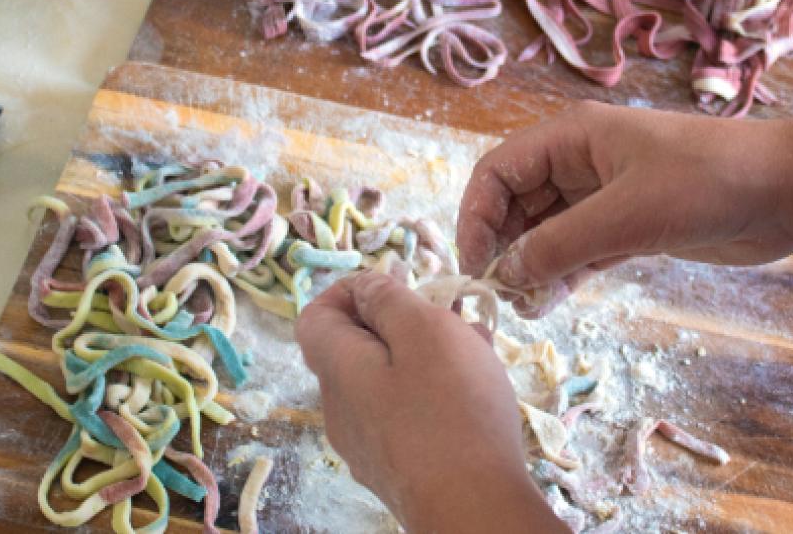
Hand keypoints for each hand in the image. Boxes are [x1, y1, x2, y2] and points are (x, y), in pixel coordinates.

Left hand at [296, 272, 565, 531]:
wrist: (473, 509)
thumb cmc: (450, 410)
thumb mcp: (423, 330)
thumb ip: (389, 299)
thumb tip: (366, 286)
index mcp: (337, 370)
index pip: (316, 315)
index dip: (350, 289)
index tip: (398, 282)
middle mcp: (341, 409)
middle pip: (355, 348)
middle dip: (400, 320)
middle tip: (448, 311)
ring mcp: (368, 445)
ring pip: (386, 380)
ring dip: (424, 354)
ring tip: (475, 345)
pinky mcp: (398, 468)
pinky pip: (405, 414)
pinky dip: (433, 391)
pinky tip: (476, 389)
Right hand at [458, 102, 792, 301]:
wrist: (785, 191)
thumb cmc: (707, 182)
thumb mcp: (627, 215)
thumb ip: (560, 245)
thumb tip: (505, 274)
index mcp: (572, 137)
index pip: (498, 171)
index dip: (476, 216)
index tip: (474, 265)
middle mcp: (581, 162)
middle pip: (516, 203)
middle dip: (501, 247)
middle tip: (497, 296)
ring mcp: (605, 195)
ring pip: (546, 232)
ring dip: (530, 267)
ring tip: (523, 309)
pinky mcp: (631, 226)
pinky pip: (578, 251)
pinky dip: (560, 275)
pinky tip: (548, 303)